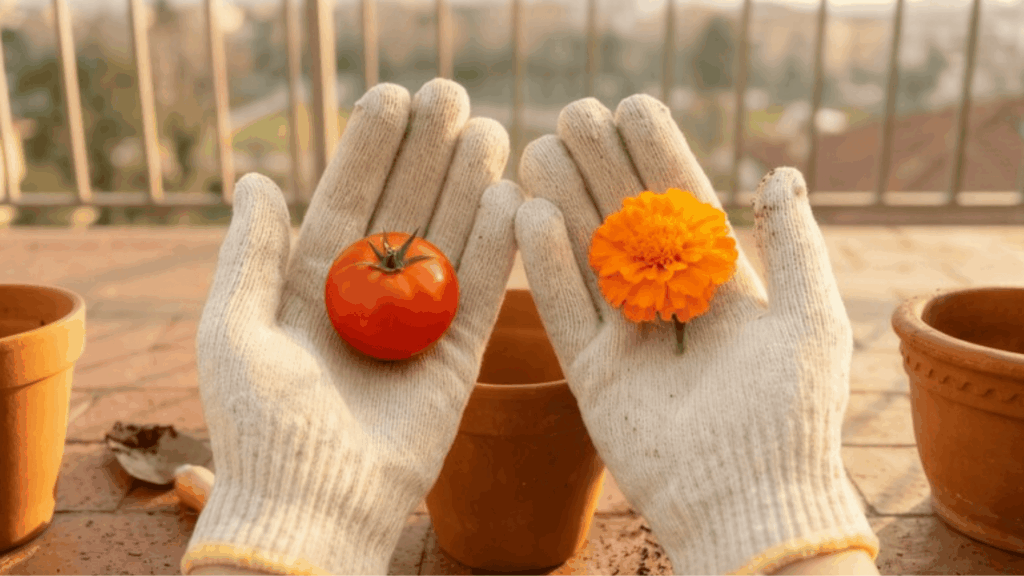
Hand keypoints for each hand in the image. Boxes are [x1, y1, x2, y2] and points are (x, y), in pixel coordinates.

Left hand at [181, 79, 523, 574]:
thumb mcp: (234, 328)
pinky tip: (512, 199)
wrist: (312, 507)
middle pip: (405, 208)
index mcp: (312, 282)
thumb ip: (250, 253)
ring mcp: (415, 324)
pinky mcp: (455, 356)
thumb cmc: (260, 424)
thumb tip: (256, 178)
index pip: (347, 198)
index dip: (369, 148)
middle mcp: (368, 296)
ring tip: (489, 130)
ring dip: (469, 185)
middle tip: (452, 95)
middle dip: (427, 152)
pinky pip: (481, 292)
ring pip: (449, 240)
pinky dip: (498, 248)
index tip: (392, 96)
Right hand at [514, 95, 877, 573]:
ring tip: (538, 148)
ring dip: (566, 202)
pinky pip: (567, 312)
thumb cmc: (792, 410)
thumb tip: (780, 173)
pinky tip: (529, 213)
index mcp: (724, 289)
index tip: (632, 107)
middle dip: (603, 168)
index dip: (658, 155)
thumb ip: (795, 241)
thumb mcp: (810, 315)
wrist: (749, 500)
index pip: (684, 207)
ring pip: (590, 260)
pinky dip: (546, 266)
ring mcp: (630, 342)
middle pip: (629, 224)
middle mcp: (672, 309)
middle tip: (574, 113)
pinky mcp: (595, 377)